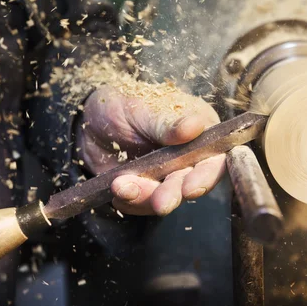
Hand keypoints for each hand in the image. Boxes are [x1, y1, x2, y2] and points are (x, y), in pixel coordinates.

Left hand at [77, 84, 225, 215]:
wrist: (92, 118)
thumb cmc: (125, 102)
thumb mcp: (144, 109)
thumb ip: (168, 123)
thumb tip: (195, 125)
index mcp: (200, 133)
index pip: (214, 159)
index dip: (205, 176)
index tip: (190, 188)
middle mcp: (188, 158)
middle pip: (190, 184)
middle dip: (173, 194)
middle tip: (159, 202)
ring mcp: (166, 175)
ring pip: (165, 197)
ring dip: (145, 198)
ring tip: (121, 187)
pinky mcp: (145, 188)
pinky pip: (142, 203)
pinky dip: (130, 201)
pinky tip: (117, 190)